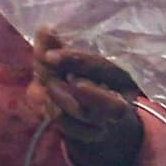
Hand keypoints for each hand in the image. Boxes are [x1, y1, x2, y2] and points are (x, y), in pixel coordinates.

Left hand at [30, 30, 148, 165]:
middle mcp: (121, 101)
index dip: (77, 60)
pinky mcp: (92, 137)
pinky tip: (48, 103)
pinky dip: (54, 115)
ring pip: (82, 114)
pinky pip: (70, 129)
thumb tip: (44, 29)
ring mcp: (107, 123)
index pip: (105, 68)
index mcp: (121, 76)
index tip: (49, 56)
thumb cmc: (73, 77)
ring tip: (47, 88)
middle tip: (46, 78)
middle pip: (100, 99)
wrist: (79, 113)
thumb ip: (54, 46)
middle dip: (64, 85)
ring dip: (57, 99)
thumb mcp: (63, 61)